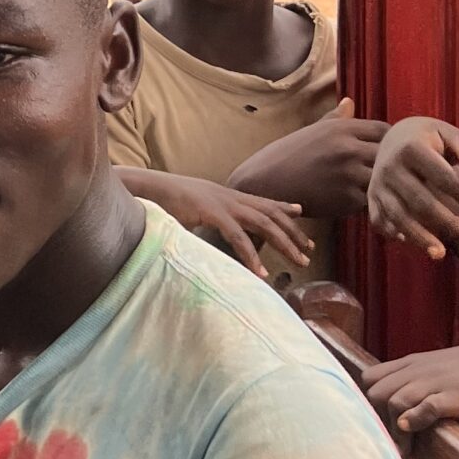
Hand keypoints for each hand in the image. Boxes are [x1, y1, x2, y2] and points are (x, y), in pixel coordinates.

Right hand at [141, 171, 315, 280]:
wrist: (149, 187)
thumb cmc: (168, 199)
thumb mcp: (197, 205)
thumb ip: (211, 214)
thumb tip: (218, 226)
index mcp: (227, 195)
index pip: (263, 201)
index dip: (283, 208)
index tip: (301, 214)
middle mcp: (231, 197)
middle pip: (271, 214)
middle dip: (293, 232)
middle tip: (309, 250)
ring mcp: (223, 204)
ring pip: (263, 224)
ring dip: (283, 243)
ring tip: (299, 261)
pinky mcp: (212, 214)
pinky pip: (238, 237)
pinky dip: (252, 255)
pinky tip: (261, 272)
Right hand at [231, 100, 390, 221]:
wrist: (267, 184)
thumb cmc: (289, 155)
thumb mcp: (312, 131)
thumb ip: (336, 118)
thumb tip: (350, 102)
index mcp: (342, 128)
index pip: (386, 130)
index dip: (390, 141)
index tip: (387, 151)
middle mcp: (348, 148)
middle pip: (391, 154)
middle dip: (393, 163)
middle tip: (393, 171)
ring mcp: (348, 174)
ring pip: (385, 180)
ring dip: (385, 185)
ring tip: (384, 189)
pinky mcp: (347, 200)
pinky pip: (372, 201)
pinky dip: (372, 203)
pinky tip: (366, 202)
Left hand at [363, 338, 458, 436]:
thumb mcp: (442, 367)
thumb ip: (420, 380)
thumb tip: (400, 406)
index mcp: (413, 362)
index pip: (370, 377)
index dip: (368, 401)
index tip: (377, 422)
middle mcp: (418, 370)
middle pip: (374, 392)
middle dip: (376, 418)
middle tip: (389, 440)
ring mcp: (435, 382)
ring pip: (392, 400)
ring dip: (393, 428)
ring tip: (403, 449)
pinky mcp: (454, 396)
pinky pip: (423, 407)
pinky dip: (413, 421)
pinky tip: (413, 431)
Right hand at [367, 116, 458, 260]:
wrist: (396, 137)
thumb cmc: (432, 140)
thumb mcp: (451, 136)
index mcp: (411, 146)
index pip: (442, 177)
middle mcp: (389, 165)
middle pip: (421, 201)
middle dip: (448, 223)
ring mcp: (377, 183)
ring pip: (398, 215)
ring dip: (420, 237)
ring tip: (442, 254)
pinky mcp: (371, 198)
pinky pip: (380, 221)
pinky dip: (395, 234)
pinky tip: (415, 244)